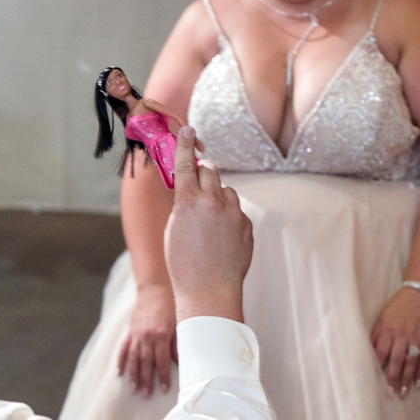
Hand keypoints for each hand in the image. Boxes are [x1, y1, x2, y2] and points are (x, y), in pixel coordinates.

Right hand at [116, 283, 177, 396]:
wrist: (154, 288)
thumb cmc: (170, 305)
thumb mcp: (178, 323)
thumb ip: (177, 343)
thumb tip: (180, 362)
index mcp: (161, 335)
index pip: (162, 361)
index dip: (163, 376)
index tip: (164, 389)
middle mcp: (146, 336)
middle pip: (146, 363)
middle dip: (146, 380)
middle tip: (146, 395)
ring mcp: (136, 334)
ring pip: (134, 358)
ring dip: (134, 375)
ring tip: (134, 389)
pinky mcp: (130, 331)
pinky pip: (124, 348)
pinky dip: (121, 361)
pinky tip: (119, 372)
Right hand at [162, 155, 252, 326]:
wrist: (209, 290)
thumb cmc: (183, 264)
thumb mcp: (174, 229)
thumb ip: (183, 204)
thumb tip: (192, 188)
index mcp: (188, 202)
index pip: (186, 163)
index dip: (186, 144)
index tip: (188, 130)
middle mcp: (212, 202)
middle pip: (209, 169)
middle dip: (203, 171)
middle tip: (198, 178)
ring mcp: (233, 213)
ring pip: (226, 190)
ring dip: (218, 196)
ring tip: (209, 222)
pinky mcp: (246, 224)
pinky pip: (236, 211)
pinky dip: (229, 217)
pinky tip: (221, 238)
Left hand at [370, 285, 419, 397]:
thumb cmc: (397, 307)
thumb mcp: (382, 318)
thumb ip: (376, 335)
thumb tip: (367, 352)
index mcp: (388, 329)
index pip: (381, 351)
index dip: (377, 366)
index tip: (373, 380)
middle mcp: (402, 335)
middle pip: (397, 359)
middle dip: (393, 377)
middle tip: (390, 393)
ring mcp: (416, 338)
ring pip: (411, 361)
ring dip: (407, 378)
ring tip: (403, 393)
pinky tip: (418, 383)